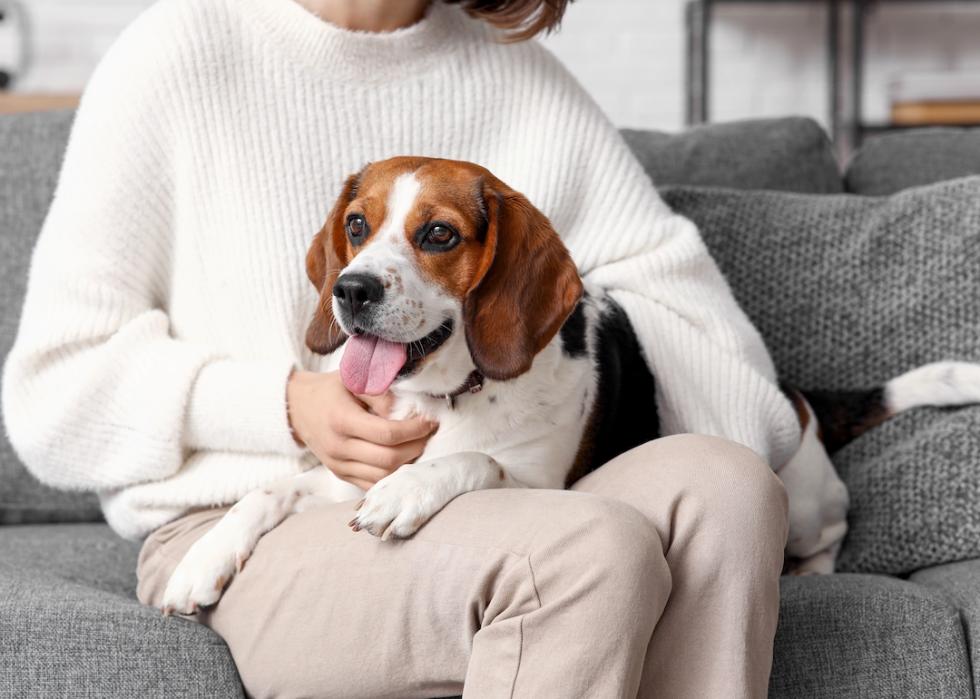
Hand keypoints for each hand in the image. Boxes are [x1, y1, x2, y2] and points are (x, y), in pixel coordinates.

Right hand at [286, 370, 436, 489]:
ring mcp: (339, 465)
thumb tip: (405, 413)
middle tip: (428, 434)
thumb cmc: (330, 390)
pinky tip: (403, 459)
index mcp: (342, 420)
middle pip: (388, 459)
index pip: (387, 434)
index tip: (429, 421)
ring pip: (383, 476)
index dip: (414, 430)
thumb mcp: (353, 379)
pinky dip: (392, 475)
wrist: (297, 408)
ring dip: (407, 464)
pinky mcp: (341, 475)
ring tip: (419, 446)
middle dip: (416, 448)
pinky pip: (372, 484)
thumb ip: (380, 394)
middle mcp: (339, 447)